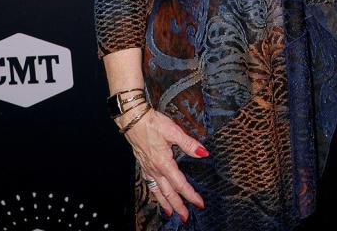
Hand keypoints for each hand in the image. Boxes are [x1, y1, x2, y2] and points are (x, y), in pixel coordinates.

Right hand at [121, 106, 207, 220]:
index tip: (199, 204)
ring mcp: (148, 168)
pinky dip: (155, 193)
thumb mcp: (174, 131)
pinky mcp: (143, 165)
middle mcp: (155, 169)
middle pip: (168, 192)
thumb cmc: (153, 123)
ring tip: (171, 213)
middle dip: (178, 206)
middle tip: (186, 217)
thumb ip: (189, 144)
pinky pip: (151, 184)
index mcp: (164, 163)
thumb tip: (204, 153)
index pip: (180, 184)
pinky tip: (158, 196)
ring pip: (158, 191)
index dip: (190, 195)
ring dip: (165, 203)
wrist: (132, 120)